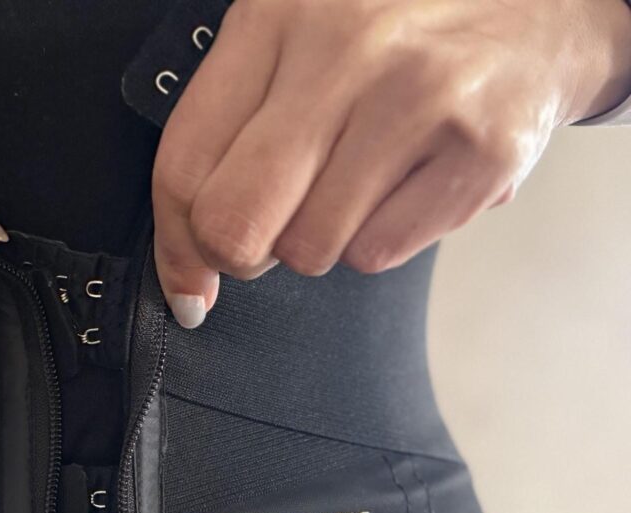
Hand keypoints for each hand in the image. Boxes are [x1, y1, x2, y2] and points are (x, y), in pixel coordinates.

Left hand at [152, 0, 630, 327]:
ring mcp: (416, 100)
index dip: (176, 245)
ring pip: (308, 249)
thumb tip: (189, 271)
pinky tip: (404, 186)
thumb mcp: (298, 44)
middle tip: (266, 238)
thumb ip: (229, 134)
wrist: (541, 8)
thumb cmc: (399, 37)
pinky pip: (377, 254)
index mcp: (276, 16)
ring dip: (320, 240)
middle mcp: (343, 50)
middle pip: (235, 222)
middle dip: (241, 254)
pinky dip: (380, 239)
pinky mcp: (478, 152)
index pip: (184, 165)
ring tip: (357, 183)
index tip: (189, 281)